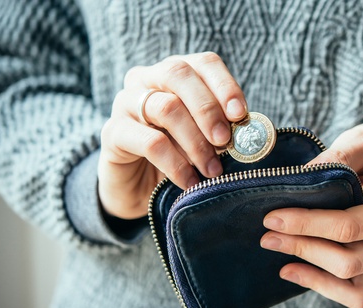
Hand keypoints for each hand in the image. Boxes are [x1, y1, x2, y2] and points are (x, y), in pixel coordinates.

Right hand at [98, 52, 246, 218]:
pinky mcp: (112, 132)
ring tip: (212, 170)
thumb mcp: (204, 139)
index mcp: (176, 73)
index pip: (204, 63)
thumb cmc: (178, 156)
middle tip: (225, 141)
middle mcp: (147, 79)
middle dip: (208, 109)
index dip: (225, 85)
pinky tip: (190, 182)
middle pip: (179, 74)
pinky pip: (149, 142)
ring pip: (166, 107)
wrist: (138, 189)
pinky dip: (176, 164)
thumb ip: (223, 128)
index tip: (240, 114)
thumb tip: (250, 131)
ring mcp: (125, 102)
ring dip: (196, 142)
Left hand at [260, 114, 362, 307]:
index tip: (273, 217)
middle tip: (268, 234)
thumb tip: (297, 180)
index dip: (308, 225)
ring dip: (312, 273)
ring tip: (280, 254)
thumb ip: (336, 158)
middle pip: (349, 261)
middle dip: (304, 248)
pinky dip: (324, 285)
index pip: (351, 227)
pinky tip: (294, 270)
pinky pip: (356, 291)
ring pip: (354, 287)